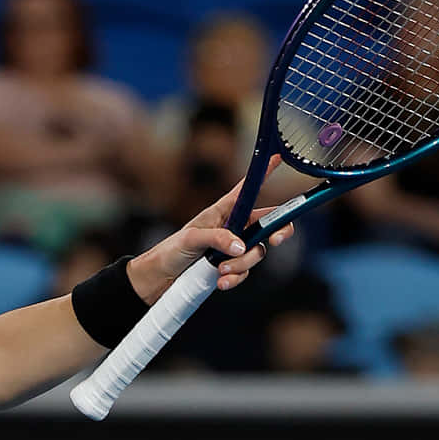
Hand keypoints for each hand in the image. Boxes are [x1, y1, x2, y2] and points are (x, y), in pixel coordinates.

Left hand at [130, 157, 293, 303]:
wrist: (159, 278)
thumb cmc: (171, 250)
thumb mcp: (192, 239)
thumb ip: (217, 238)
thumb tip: (241, 247)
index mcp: (224, 210)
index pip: (248, 188)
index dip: (264, 173)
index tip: (279, 156)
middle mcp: (234, 227)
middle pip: (269, 224)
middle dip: (278, 232)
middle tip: (275, 241)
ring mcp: (234, 248)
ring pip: (257, 253)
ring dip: (242, 264)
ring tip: (221, 270)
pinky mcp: (231, 266)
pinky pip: (245, 272)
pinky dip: (235, 278)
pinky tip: (221, 283)